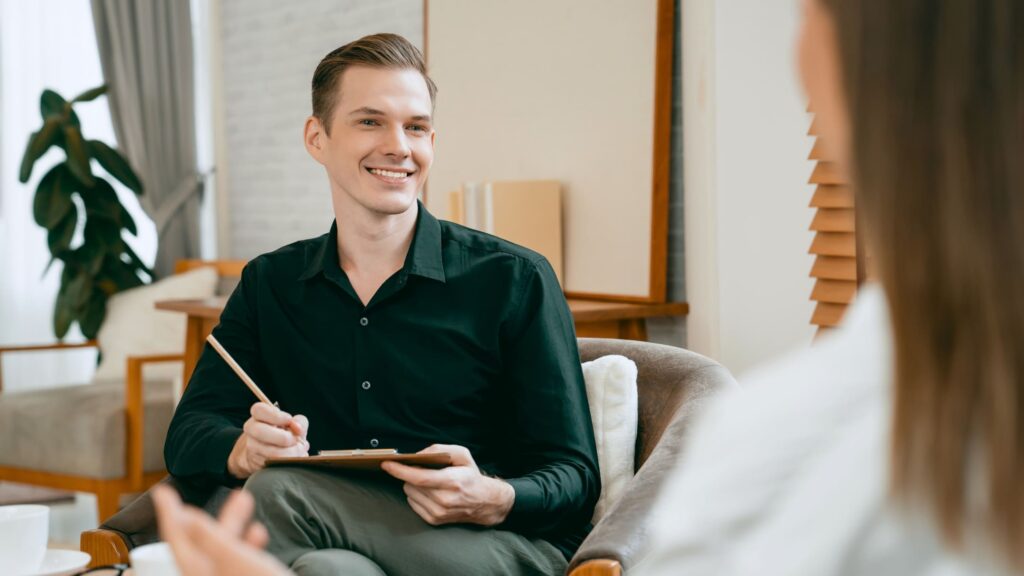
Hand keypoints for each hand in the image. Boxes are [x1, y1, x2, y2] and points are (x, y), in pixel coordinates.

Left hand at [152, 484, 289, 575]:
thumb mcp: (234, 558)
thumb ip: (209, 537)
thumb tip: (184, 517)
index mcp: (197, 572)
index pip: (177, 538)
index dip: (169, 513)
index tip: (162, 492)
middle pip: (198, 543)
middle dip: (206, 515)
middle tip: (204, 494)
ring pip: (220, 550)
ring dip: (231, 524)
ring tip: (245, 499)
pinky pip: (236, 561)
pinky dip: (244, 544)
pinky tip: (258, 533)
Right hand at [228, 402, 308, 478]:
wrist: (267, 453)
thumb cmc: (283, 433)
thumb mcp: (292, 424)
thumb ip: (299, 422)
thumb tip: (299, 429)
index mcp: (258, 415)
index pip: (259, 410)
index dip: (276, 416)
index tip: (289, 420)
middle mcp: (251, 431)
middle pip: (261, 432)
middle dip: (284, 438)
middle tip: (295, 440)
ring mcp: (252, 448)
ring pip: (272, 453)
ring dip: (292, 453)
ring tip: (300, 450)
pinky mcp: (257, 464)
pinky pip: (276, 465)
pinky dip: (290, 462)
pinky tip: (295, 458)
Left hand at [381, 444, 514, 525]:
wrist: (484, 502)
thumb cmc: (470, 476)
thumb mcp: (462, 455)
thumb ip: (439, 450)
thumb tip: (417, 455)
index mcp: (452, 482)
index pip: (420, 477)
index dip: (400, 470)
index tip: (386, 464)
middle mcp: (444, 500)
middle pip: (411, 484)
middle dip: (410, 474)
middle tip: (423, 469)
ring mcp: (438, 512)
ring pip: (409, 493)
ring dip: (413, 485)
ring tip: (429, 482)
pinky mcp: (433, 520)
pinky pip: (412, 503)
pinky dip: (416, 495)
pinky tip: (430, 492)